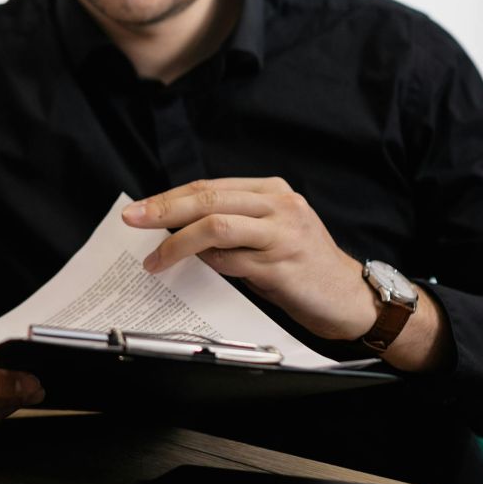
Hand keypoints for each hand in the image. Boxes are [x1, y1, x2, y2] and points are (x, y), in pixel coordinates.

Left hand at [124, 178, 376, 341]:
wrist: (350, 298)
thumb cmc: (302, 266)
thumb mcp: (269, 233)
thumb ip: (232, 223)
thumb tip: (177, 227)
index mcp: (272, 191)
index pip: (209, 186)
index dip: (169, 196)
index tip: (139, 208)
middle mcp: (279, 206)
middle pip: (208, 198)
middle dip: (163, 209)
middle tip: (133, 219)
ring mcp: (282, 235)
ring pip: (216, 225)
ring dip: (178, 243)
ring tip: (155, 260)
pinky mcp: (281, 266)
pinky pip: (232, 261)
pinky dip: (208, 265)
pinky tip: (194, 271)